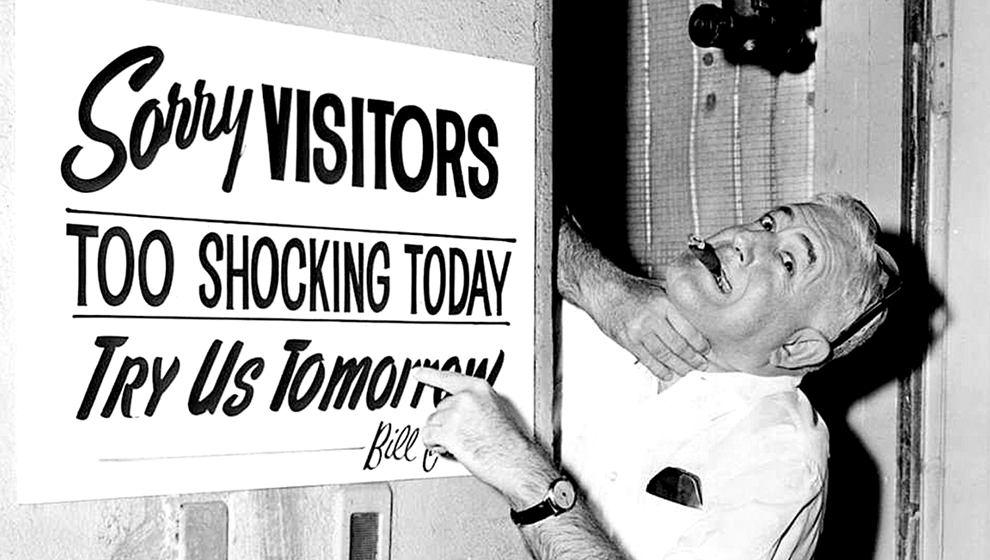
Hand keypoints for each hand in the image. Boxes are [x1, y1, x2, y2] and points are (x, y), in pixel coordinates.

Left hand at [412, 367, 552, 507]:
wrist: (512, 460)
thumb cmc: (508, 442)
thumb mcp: (496, 410)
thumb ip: (475, 405)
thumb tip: (460, 413)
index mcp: (478, 389)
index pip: (449, 378)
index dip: (430, 375)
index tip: (418, 372)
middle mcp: (465, 398)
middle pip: (439, 407)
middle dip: (446, 423)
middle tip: (462, 436)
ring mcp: (455, 414)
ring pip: (432, 423)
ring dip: (440, 435)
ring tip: (459, 444)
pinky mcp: (447, 432)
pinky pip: (427, 436)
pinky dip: (433, 445)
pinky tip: (446, 448)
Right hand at [597, 276, 711, 380]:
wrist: (602, 291)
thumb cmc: (630, 289)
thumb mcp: (657, 288)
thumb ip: (675, 301)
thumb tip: (695, 311)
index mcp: (663, 303)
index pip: (688, 329)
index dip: (700, 344)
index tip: (706, 350)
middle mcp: (652, 318)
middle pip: (678, 345)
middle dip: (693, 359)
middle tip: (701, 364)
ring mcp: (639, 331)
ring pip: (665, 356)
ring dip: (679, 367)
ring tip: (687, 371)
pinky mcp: (628, 341)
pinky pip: (648, 360)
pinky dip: (660, 370)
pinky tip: (667, 373)